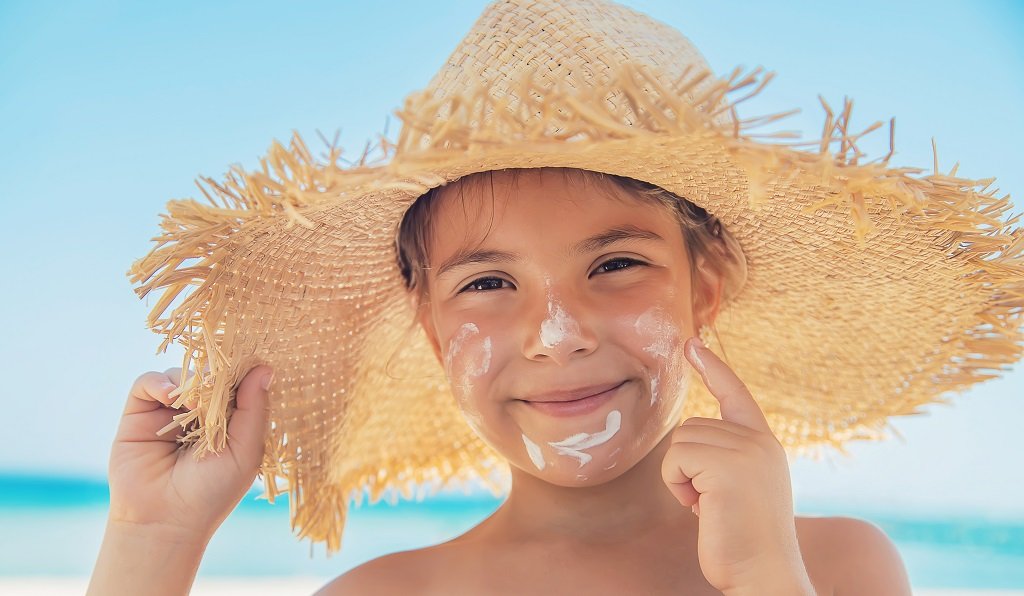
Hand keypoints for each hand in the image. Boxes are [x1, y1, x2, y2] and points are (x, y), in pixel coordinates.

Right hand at [105, 365, 273, 540]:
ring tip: (194, 402)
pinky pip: (147, 382)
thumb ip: (254, 409)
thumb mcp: (246, 450)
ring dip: (190, 381)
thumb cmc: (212, 492)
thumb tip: (264, 368)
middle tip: (217, 384)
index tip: (246, 364)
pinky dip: (160, 382)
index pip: (238, 382)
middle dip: (215, 374)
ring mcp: (169, 412)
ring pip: (181, 374)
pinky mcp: (139, 414)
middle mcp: (200, 413)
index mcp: (230, 420)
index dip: (241, 371)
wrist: (164, 521)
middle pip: (209, 374)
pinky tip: (170, 397)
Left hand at [661, 338, 810, 593]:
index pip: (736, 395)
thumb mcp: (740, 489)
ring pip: (680, 443)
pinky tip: (703, 510)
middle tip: (712, 503)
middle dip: (688, 468)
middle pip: (691, 427)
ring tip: (711, 507)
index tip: (692, 344)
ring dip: (682, 479)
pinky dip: (678, 487)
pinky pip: (676, 460)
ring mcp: (746, 450)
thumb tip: (690, 441)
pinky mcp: (727, 465)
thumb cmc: (743, 542)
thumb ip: (725, 458)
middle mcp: (759, 441)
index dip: (713, 368)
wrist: (763, 574)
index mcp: (764, 444)